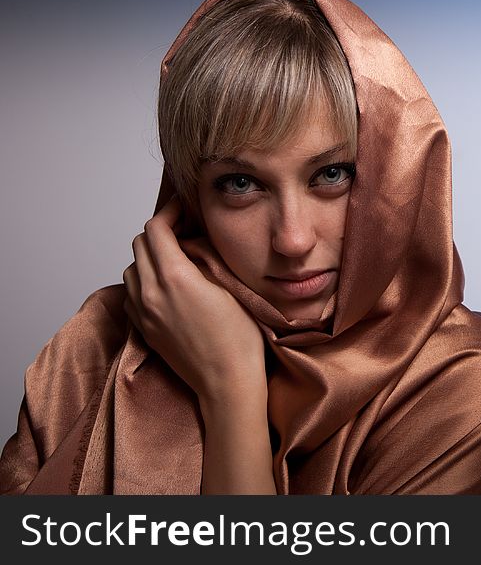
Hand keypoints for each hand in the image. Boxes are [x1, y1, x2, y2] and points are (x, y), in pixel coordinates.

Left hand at [122, 196, 266, 403]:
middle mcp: (150, 292)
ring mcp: (142, 313)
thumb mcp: (229, 286)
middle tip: (183, 232)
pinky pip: (131, 294)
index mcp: (174, 277)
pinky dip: (144, 283)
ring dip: (149, 258)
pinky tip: (166, 289)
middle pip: (139, 245)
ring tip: (175, 260)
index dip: (168, 212)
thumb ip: (204, 258)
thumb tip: (191, 241)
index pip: (156, 229)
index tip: (181, 209)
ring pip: (131, 268)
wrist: (227, 382)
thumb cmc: (239, 337)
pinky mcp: (143, 329)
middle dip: (159, 233)